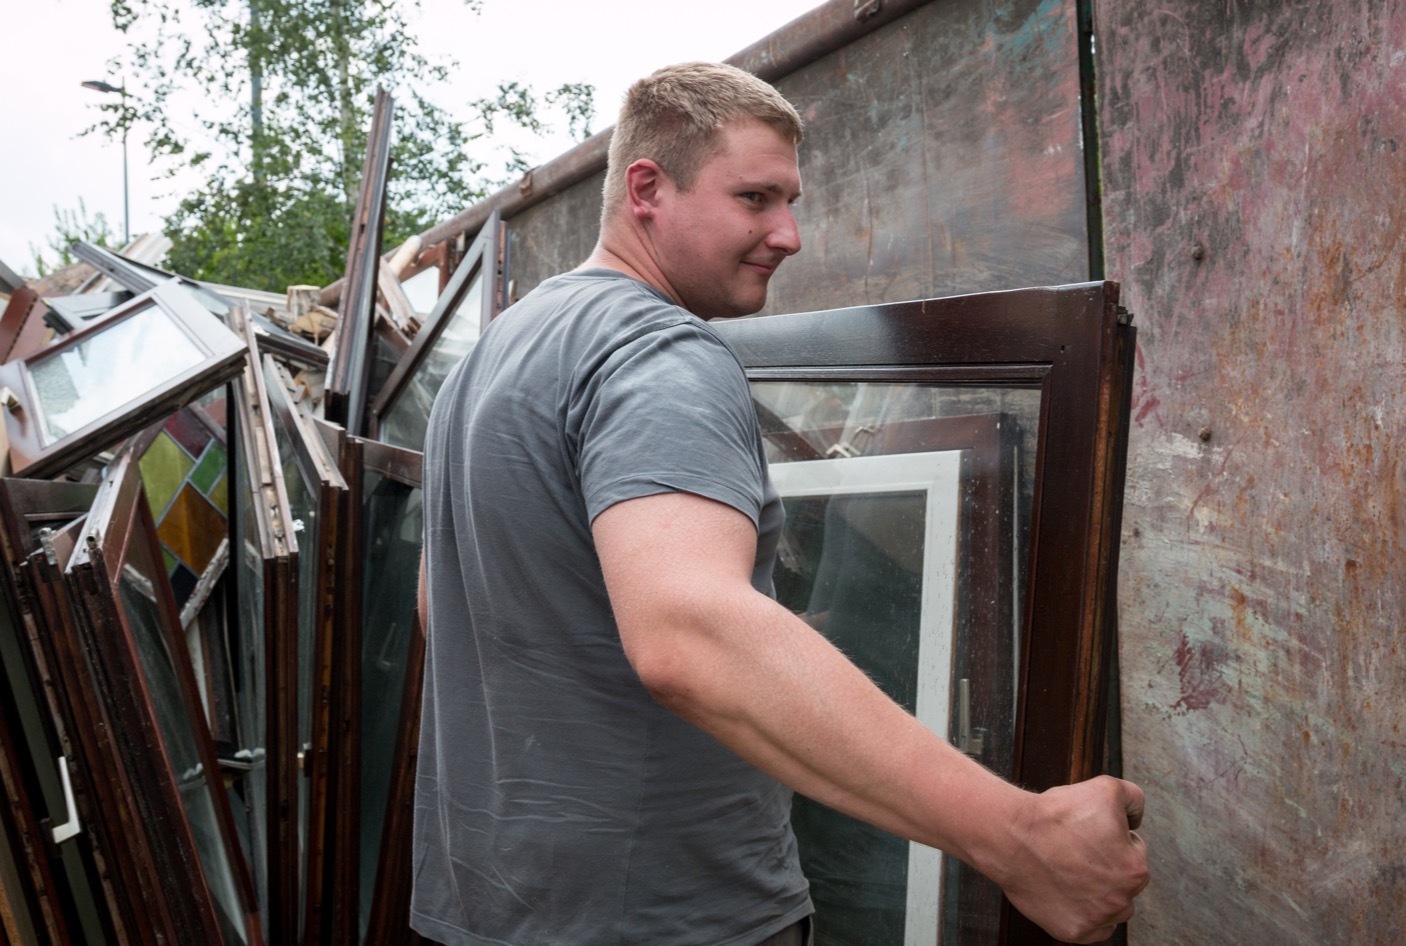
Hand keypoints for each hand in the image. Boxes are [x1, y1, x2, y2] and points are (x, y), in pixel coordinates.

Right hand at [996, 776, 1149, 943]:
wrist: (1013, 836)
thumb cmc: (1056, 815)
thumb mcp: (1106, 788)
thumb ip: (1134, 799)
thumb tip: (1136, 817)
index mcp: (1135, 869)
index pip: (1134, 852)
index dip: (1111, 837)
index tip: (1088, 833)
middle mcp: (1121, 901)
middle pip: (1124, 883)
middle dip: (1107, 867)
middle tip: (1078, 850)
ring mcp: (1096, 920)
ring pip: (1111, 909)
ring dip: (1100, 894)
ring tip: (1072, 872)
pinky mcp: (1073, 931)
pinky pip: (1092, 930)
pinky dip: (1084, 914)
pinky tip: (1069, 893)